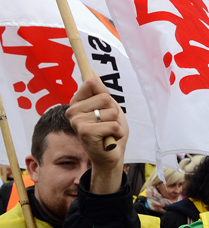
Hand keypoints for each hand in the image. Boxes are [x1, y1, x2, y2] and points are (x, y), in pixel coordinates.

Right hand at [66, 76, 128, 193]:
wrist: (111, 155)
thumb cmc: (110, 130)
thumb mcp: (108, 107)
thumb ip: (99, 90)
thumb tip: (90, 72)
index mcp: (76, 102)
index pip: (91, 82)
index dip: (105, 93)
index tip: (103, 105)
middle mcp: (72, 111)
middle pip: (105, 97)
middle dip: (114, 111)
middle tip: (107, 123)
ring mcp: (76, 122)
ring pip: (110, 112)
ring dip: (116, 123)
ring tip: (107, 132)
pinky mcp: (84, 133)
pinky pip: (113, 125)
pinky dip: (117, 133)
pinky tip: (109, 139)